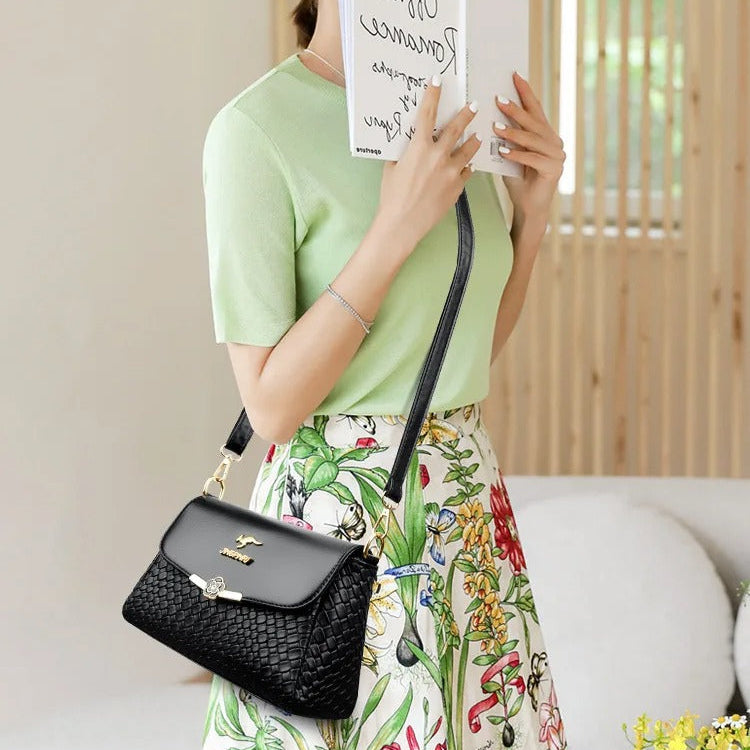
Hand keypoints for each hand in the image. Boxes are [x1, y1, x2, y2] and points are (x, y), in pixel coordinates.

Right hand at [376, 75, 482, 255]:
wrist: (403, 224)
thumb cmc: (392, 196)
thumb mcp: (392, 169)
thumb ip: (404, 153)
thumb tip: (409, 144)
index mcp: (419, 147)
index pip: (428, 114)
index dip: (433, 94)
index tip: (438, 81)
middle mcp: (438, 156)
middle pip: (457, 128)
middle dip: (466, 114)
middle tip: (474, 105)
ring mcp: (451, 172)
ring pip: (469, 150)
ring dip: (474, 141)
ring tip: (478, 136)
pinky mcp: (458, 187)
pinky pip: (466, 172)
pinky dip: (466, 168)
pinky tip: (468, 165)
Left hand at [494, 71, 565, 222]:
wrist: (528, 206)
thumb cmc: (518, 179)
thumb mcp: (511, 153)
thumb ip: (507, 137)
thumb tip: (490, 117)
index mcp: (545, 135)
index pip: (535, 109)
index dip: (525, 92)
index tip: (515, 76)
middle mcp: (554, 142)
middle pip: (533, 122)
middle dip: (516, 110)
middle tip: (498, 99)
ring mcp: (557, 156)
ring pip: (532, 140)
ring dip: (513, 133)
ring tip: (496, 127)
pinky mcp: (554, 170)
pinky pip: (532, 159)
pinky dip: (517, 155)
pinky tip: (503, 151)